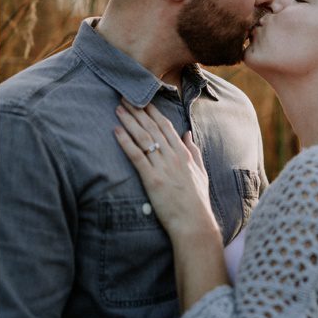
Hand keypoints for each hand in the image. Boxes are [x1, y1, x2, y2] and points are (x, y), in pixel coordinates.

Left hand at [114, 102, 217, 239]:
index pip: (166, 127)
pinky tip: (116, 131)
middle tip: (124, 96)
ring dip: (129, 121)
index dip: (153, 112)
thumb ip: (194, 151)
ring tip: (118, 108)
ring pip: (143, 138)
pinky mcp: (152, 179)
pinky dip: (126, 142)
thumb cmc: (197, 200)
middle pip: (153, 128)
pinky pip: (136, 156)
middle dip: (138, 111)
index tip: (142, 99)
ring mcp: (163, 167)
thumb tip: (187, 134)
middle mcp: (174, 156)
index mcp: (184, 154)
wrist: (194, 221)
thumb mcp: (200, 172)